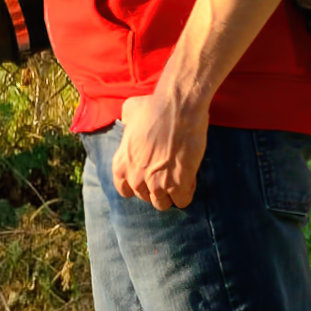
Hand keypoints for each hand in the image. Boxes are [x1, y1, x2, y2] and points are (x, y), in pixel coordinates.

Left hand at [110, 86, 210, 210]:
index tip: (148, 177)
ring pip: (163, 204)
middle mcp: (135, 178)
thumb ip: (126, 122)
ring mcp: (156, 184)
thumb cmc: (154, 106)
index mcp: (121, 165)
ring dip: (171, 194)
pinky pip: (182, 201)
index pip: (125, 190)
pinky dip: (187, 194)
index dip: (138, 185)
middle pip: (145, 197)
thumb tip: (129, 120)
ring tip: (179, 180)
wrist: (178, 107)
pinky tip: (190, 180)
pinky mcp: (178, 184)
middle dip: (156, 188)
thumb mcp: (129, 113)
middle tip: (167, 175)